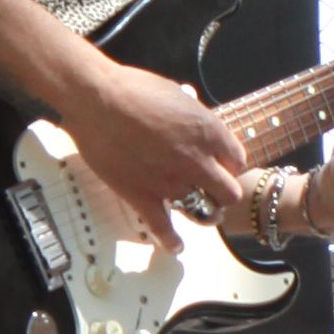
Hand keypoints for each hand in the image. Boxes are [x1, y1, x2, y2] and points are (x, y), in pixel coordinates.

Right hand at [57, 52, 248, 224]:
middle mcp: (197, 162)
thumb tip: (192, 122)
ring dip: (204, 213)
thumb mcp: (177, 94)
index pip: (237, 160)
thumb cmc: (132, 88)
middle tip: (213, 191)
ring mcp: (171, 182)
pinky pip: (163, 227)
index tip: (220, 165)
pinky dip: (171, 240)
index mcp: (209, 133)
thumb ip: (192, 117)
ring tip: (201, 213)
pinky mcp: (142, 196)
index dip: (229, 164)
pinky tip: (176, 245)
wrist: (97, 99)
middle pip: (228, 192)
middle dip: (223, 192)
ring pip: (204, 213)